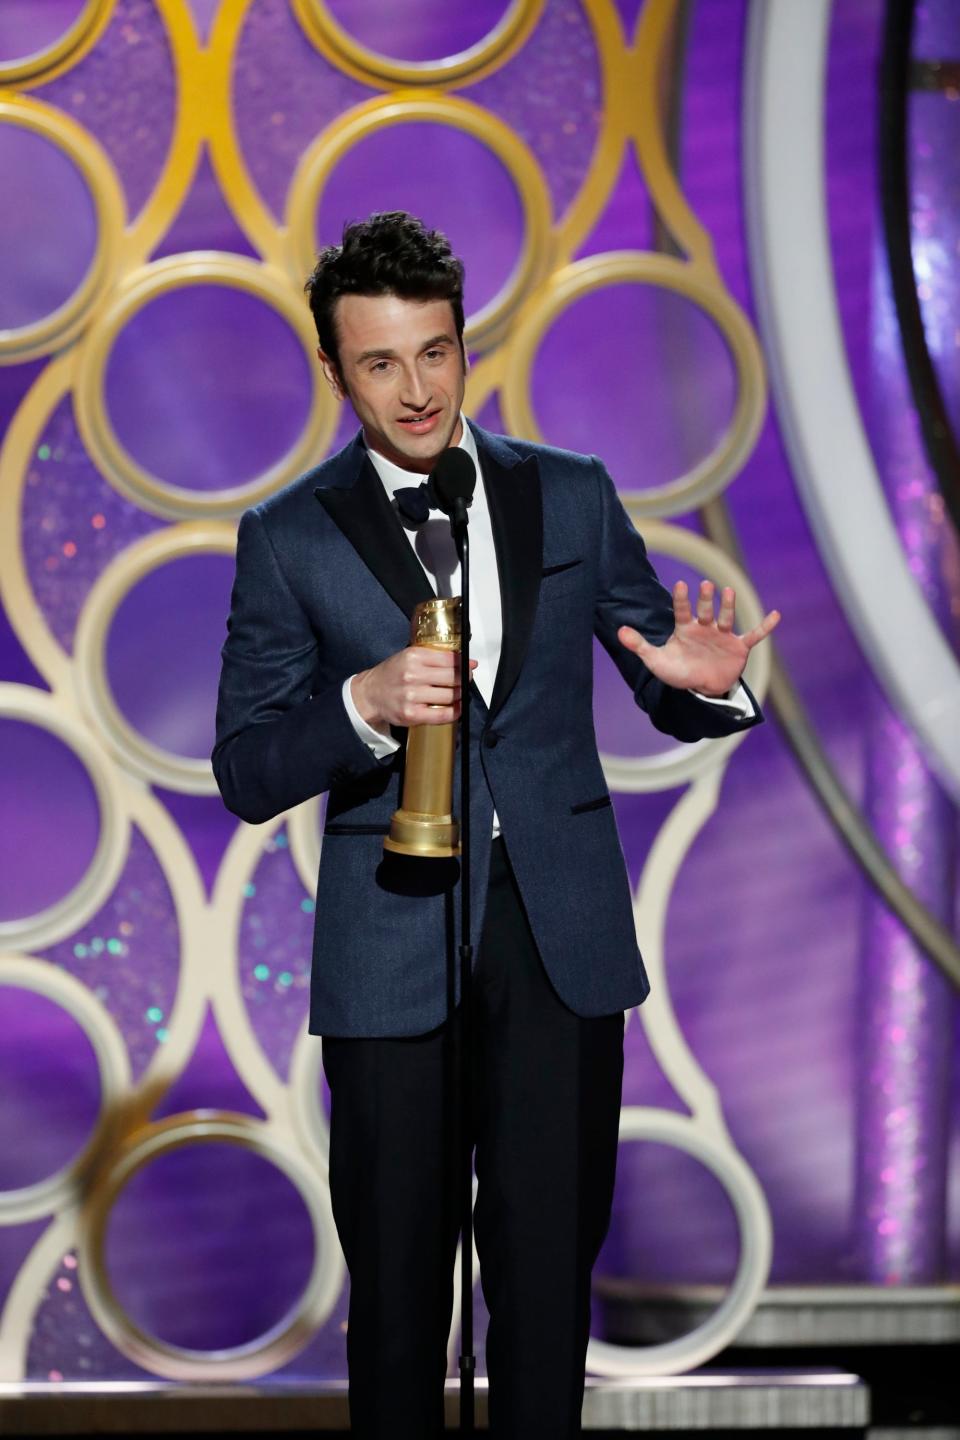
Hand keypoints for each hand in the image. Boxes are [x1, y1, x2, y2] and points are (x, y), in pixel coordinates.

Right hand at [351, 648, 477, 729]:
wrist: (370, 693)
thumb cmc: (392, 674)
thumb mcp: (409, 656)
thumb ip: (434, 657)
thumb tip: (465, 661)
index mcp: (414, 657)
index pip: (449, 659)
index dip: (464, 663)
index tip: (471, 666)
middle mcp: (413, 675)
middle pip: (453, 677)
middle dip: (464, 679)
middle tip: (466, 680)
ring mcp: (412, 696)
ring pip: (450, 696)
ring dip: (459, 695)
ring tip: (459, 693)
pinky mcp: (412, 714)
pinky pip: (442, 715)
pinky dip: (454, 712)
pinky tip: (457, 708)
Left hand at [617, 580, 780, 696]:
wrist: (701, 690)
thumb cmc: (678, 672)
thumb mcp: (657, 661)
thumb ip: (640, 646)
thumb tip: (619, 632)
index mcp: (685, 628)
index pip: (682, 611)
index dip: (681, 599)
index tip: (679, 585)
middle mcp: (705, 627)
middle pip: (705, 610)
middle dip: (705, 599)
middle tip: (705, 584)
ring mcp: (723, 635)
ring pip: (726, 617)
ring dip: (727, 606)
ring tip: (728, 591)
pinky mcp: (738, 647)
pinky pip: (754, 635)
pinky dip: (764, 627)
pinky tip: (776, 615)